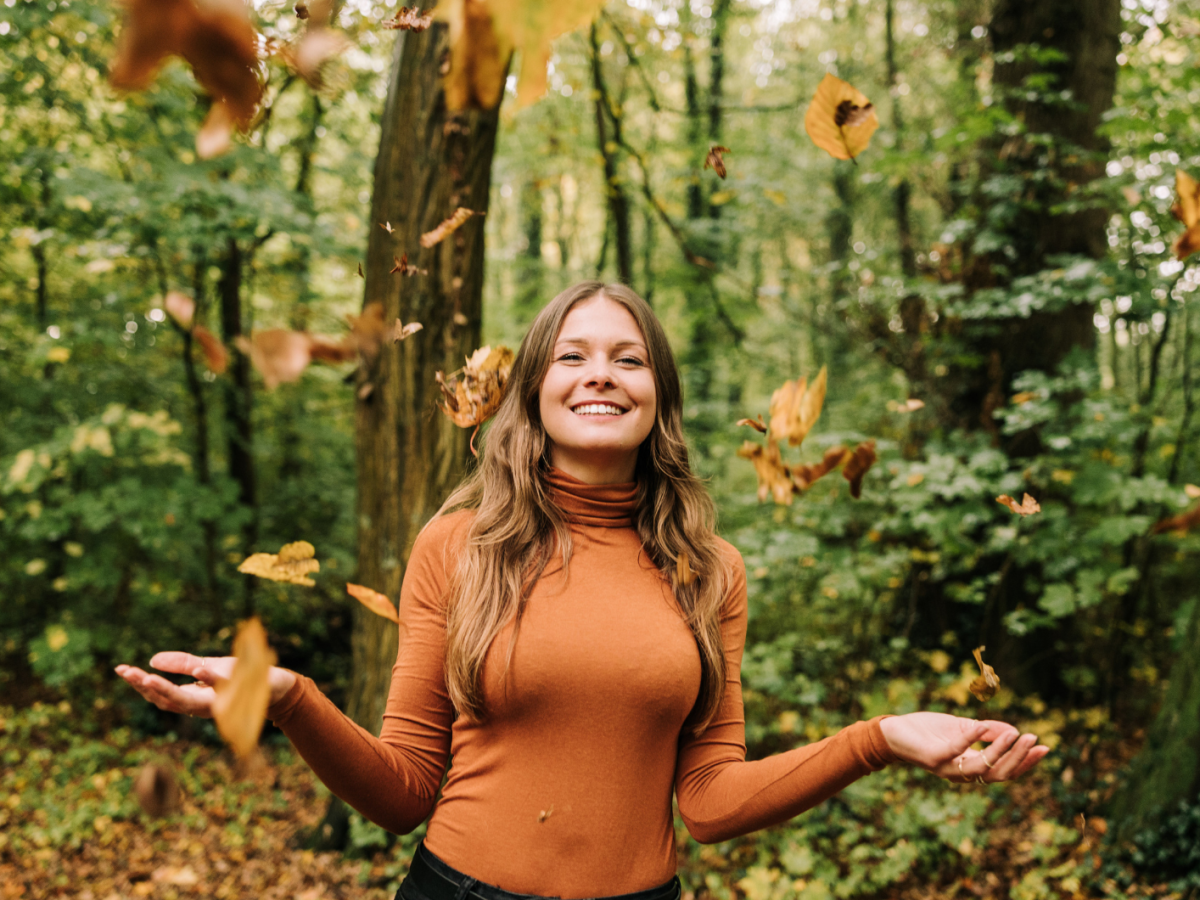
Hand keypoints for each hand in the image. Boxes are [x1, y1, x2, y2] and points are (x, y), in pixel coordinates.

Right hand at [115, 652, 295, 717]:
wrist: (275, 685)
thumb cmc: (241, 678)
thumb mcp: (208, 666)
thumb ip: (182, 665)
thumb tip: (152, 660)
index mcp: (193, 699)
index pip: (160, 695)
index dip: (140, 684)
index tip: (120, 669)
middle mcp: (203, 706)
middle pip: (168, 701)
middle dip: (146, 687)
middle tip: (127, 673)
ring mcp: (220, 702)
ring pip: (190, 701)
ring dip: (168, 690)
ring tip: (147, 676)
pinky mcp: (240, 693)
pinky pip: (226, 689)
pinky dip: (212, 680)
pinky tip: (200, 669)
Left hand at [878, 712, 1048, 783]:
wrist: (894, 732)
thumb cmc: (928, 731)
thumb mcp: (962, 728)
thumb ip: (986, 731)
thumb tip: (1014, 731)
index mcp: (971, 768)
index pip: (1004, 771)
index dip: (1025, 762)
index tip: (1044, 748)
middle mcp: (962, 774)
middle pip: (999, 773)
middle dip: (1019, 758)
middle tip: (1034, 739)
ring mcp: (948, 769)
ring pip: (982, 768)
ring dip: (1001, 751)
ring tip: (1016, 734)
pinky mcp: (933, 759)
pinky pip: (956, 750)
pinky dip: (971, 738)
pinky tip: (981, 725)